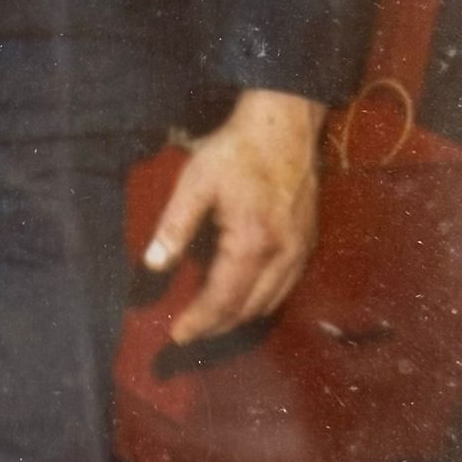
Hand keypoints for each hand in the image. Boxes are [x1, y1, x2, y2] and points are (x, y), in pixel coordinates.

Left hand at [143, 89, 324, 343]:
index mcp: (252, 243)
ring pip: (271, 303)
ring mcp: (301, 250)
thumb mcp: (195, 182)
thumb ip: (174, 227)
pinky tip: (244, 298)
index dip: (199, 322)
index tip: (176, 336)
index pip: (223, 299)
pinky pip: (286, 287)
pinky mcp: (308, 242)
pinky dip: (262, 302)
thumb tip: (152, 265)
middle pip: (249, 309)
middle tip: (190, 334)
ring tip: (211, 322)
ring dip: (241, 318)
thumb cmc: (237, 151)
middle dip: (218, 327)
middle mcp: (282, 255)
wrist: (286, 125)